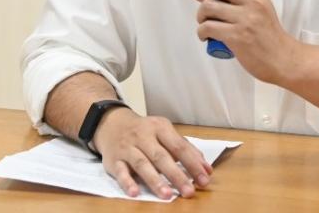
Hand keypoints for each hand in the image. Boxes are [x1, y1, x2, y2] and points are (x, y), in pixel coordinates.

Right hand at [94, 107, 212, 198]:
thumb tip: (206, 168)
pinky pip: (120, 172)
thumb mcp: (165, 132)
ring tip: (167, 195)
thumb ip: (185, 149)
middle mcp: (144, 136)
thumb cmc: (145, 131)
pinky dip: (127, 182)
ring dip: (155, 180)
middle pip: (162, 157)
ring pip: (142, 164)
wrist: (112, 123)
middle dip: (177, 175)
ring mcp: (128, 148)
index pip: (179, 146)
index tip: (204, 178)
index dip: (193, 163)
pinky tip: (135, 193)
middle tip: (189, 191)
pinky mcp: (114, 160)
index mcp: (160, 127)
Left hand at [191, 0, 298, 83]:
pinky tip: (206, 36)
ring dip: (200, 15)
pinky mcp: (237, 36)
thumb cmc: (267, 34)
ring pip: (208, 5)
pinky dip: (201, 32)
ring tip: (206, 23)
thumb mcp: (256, 8)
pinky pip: (207, 27)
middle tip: (204, 6)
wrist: (282, 58)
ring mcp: (245, 18)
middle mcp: (252, 0)